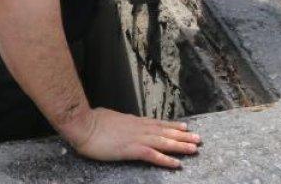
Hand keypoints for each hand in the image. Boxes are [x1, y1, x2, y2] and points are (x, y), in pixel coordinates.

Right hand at [64, 108, 201, 166]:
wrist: (82, 124)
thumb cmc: (90, 121)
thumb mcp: (107, 117)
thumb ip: (116, 121)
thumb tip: (117, 122)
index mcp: (132, 121)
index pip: (156, 123)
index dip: (171, 126)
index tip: (184, 127)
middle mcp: (138, 128)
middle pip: (164, 131)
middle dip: (182, 136)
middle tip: (198, 138)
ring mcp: (136, 138)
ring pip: (163, 141)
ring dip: (180, 146)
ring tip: (195, 148)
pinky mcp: (131, 149)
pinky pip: (152, 155)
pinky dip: (166, 159)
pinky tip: (177, 164)